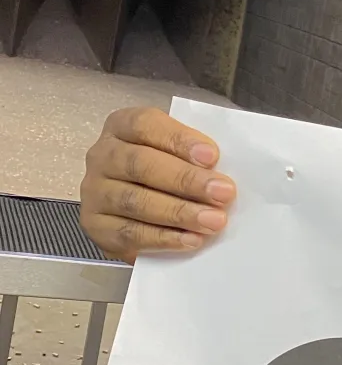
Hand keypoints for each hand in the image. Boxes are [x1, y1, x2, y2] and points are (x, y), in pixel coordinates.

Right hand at [80, 107, 235, 262]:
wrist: (137, 213)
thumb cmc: (166, 172)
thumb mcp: (178, 152)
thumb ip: (194, 154)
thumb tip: (221, 172)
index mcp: (122, 126)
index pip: (145, 125)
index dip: (179, 140)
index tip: (213, 157)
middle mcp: (103, 156)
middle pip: (141, 164)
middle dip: (186, 180)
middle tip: (223, 194)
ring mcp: (95, 192)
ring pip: (135, 200)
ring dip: (178, 212)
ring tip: (213, 221)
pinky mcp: (96, 226)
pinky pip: (129, 233)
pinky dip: (163, 238)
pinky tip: (190, 239)